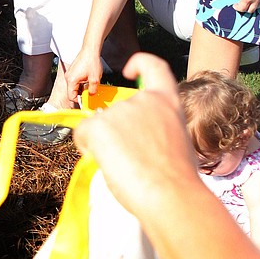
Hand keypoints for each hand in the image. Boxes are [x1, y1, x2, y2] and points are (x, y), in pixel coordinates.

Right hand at [65, 46, 104, 102]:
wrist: (90, 49)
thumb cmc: (91, 61)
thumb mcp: (95, 79)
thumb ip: (92, 90)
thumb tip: (91, 94)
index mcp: (71, 80)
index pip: (71, 96)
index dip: (79, 100)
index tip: (85, 100)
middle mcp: (68, 77)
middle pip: (72, 91)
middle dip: (81, 93)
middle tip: (89, 91)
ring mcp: (70, 73)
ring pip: (74, 86)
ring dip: (82, 87)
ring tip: (90, 83)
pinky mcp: (73, 70)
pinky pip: (75, 80)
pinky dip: (81, 82)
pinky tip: (88, 78)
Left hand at [74, 54, 198, 215]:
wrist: (171, 194)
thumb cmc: (176, 179)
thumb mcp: (174, 142)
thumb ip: (156, 130)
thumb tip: (136, 140)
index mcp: (168, 101)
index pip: (153, 67)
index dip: (139, 64)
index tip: (127, 70)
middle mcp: (143, 100)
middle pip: (117, 111)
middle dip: (116, 134)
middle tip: (130, 161)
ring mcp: (121, 110)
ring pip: (100, 125)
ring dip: (105, 145)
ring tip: (127, 167)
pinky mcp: (99, 124)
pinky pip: (83, 134)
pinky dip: (88, 148)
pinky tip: (107, 163)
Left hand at [234, 0, 259, 12]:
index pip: (242, 8)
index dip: (237, 8)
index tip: (234, 5)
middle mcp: (256, 0)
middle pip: (250, 10)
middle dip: (244, 8)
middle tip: (240, 4)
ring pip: (257, 7)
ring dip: (251, 6)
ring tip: (247, 1)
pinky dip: (257, 2)